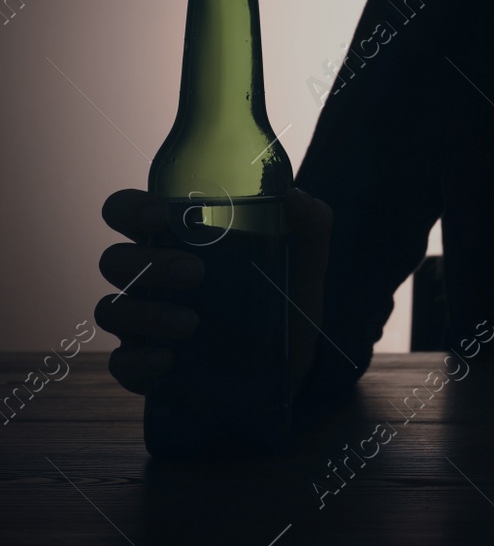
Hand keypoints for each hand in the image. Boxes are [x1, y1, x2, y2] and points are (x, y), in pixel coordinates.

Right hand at [97, 186, 332, 401]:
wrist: (292, 370)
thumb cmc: (285, 304)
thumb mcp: (304, 269)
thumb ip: (309, 229)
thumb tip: (297, 197)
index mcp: (180, 242)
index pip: (129, 212)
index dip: (130, 207)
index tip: (160, 213)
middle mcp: (152, 279)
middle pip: (114, 259)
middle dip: (147, 262)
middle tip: (195, 272)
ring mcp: (144, 321)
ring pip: (111, 309)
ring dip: (146, 312)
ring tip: (191, 323)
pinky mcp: (145, 364)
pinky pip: (121, 362)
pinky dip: (138, 360)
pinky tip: (167, 360)